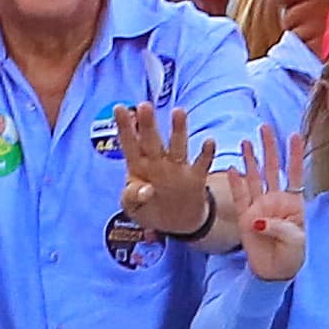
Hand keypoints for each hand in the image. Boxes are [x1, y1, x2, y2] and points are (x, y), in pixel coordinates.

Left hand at [113, 102, 218, 240]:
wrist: (177, 223)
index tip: (119, 108)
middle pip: (152, 140)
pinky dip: (207, 153)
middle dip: (148, 124)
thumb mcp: (134, 209)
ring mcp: (178, 167)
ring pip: (178, 145)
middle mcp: (158, 162)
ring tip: (179, 111)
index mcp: (138, 167)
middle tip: (144, 106)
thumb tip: (145, 190)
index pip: (129, 144)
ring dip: (178, 129)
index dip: (124, 127)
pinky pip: (202, 163)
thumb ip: (132, 198)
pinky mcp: (196, 177)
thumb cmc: (149, 209)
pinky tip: (209, 141)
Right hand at [238, 131, 307, 282]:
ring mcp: (259, 206)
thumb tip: (258, 220)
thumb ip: (279, 228)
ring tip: (246, 141)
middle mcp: (276, 199)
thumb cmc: (292, 255)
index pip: (295, 173)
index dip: (295, 154)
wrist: (275, 272)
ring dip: (250, 159)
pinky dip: (236, 182)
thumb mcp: (295, 240)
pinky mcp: (245, 217)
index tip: (295, 134)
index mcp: (294, 202)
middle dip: (269, 148)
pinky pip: (239, 196)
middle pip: (272, 168)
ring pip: (254, 177)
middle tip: (265, 128)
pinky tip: (233, 168)